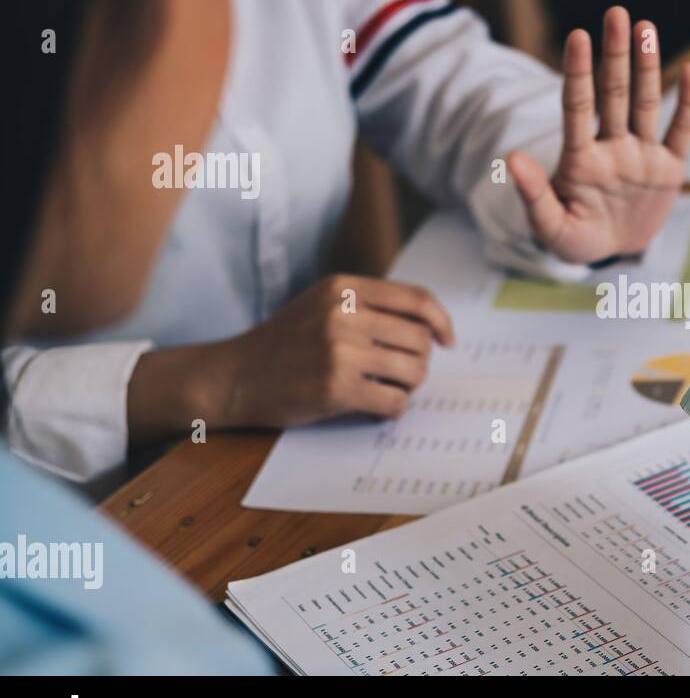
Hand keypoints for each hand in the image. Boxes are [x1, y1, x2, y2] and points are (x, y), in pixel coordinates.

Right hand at [128, 275, 452, 440]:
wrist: (233, 376)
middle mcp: (343, 314)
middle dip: (420, 362)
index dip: (442, 322)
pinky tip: (375, 408)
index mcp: (344, 288)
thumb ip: (369, 306)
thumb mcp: (323, 304)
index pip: (418, 299)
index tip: (447, 341)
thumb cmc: (284, 342)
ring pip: (414, 372)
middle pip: (420, 340)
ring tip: (387, 390)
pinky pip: (394, 402)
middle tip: (401, 374)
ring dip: (408, 387)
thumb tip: (431, 326)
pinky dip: (393, 410)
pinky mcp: (335, 388)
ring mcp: (339, 351)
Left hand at [507, 6, 689, 263]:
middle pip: (614, 94)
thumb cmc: (574, 239)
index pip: (577, 107)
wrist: (610, 255)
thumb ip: (533, 195)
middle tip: (617, 14)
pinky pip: (682, 131)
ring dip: (647, 66)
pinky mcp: (669, 169)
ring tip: (647, 28)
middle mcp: (612, 147)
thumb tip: (511, 159)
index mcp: (580, 158)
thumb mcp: (550, 226)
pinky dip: (688, 104)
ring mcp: (641, 155)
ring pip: (645, 103)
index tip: (578, 37)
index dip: (578, 72)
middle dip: (616, 55)